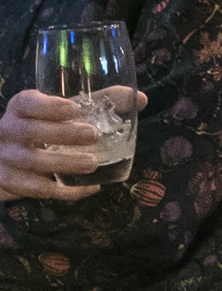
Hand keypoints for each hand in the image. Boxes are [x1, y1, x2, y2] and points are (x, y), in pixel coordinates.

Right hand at [0, 87, 118, 202]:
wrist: (3, 158)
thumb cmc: (42, 127)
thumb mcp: (61, 111)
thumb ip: (98, 102)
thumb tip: (140, 99)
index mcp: (21, 108)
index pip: (28, 103)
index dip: (49, 106)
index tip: (73, 109)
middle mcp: (8, 131)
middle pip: (31, 131)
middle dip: (63, 134)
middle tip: (93, 136)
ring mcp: (6, 158)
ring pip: (33, 162)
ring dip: (65, 164)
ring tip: (92, 164)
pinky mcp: (9, 182)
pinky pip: (36, 189)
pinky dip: (65, 191)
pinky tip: (89, 188)